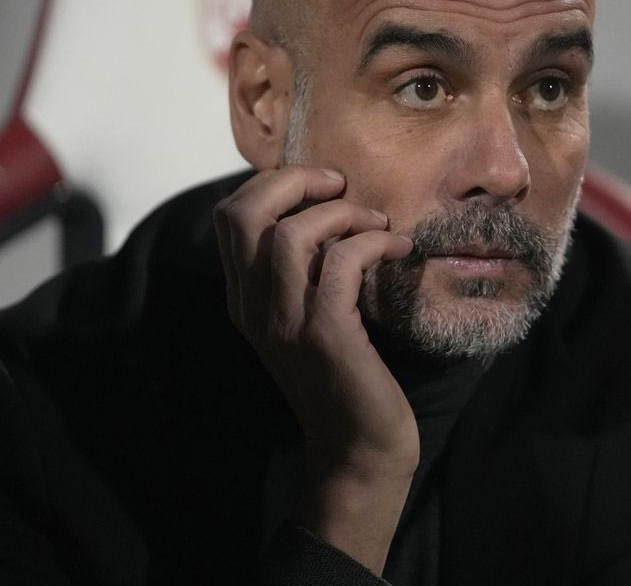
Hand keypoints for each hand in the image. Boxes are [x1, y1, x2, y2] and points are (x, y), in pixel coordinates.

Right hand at [213, 166, 416, 572]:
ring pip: (290, 234)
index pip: (231, 215)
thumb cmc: (346, 375)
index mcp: (245, 298)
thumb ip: (304, 269)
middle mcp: (253, 307)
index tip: (324, 187)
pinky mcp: (324, 336)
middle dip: (295, 180)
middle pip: (245, 213)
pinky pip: (341, 263)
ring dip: (343, 213)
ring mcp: (284, 323)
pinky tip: (399, 249)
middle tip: (341, 185)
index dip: (275, 182)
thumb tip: (330, 204)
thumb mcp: (311, 316)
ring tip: (378, 223)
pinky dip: (374, 242)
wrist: (360, 449)